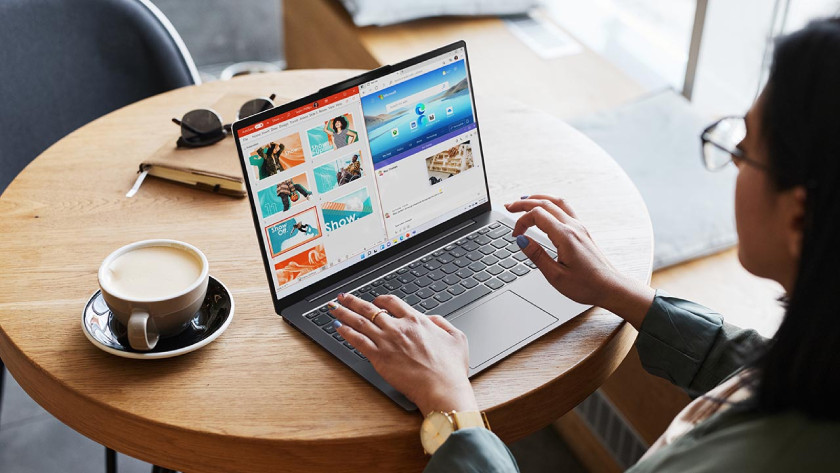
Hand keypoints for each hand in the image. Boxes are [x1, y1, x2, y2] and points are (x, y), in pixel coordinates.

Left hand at [328, 293, 477, 415]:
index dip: (381, 300)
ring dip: (344, 313)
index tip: (375, 301)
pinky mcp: (379, 358)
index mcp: (416, 321)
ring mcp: (387, 342)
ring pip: (360, 323)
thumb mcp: (457, 337)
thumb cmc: (450, 368)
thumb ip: (442, 323)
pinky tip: (338, 328)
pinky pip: (358, 341)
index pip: (392, 303)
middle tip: (343, 297)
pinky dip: (346, 333)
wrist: (442, 388)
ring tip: (333, 307)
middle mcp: (398, 328)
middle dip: (353, 301)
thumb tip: (431, 319)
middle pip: (370, 309)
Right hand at [505, 194, 654, 328]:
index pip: (537, 215)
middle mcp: (573, 227)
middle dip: (524, 203)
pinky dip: (550, 204)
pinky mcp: (582, 231)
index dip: (521, 221)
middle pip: (545, 203)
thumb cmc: (586, 285)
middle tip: (509, 206)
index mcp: (565, 236)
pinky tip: (545, 209)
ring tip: (524, 200)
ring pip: (557, 202)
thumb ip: (537, 255)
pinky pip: (565, 208)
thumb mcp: (556, 276)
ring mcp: (579, 227)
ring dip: (538, 198)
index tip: (514, 235)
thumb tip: (521, 240)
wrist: (610, 288)